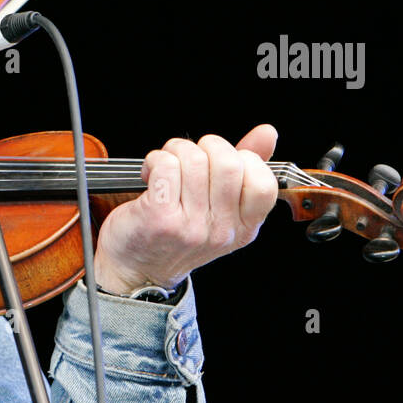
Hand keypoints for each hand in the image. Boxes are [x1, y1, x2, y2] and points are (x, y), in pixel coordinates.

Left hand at [91, 124, 278, 294]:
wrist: (135, 270)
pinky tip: (151, 172)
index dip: (244, 159)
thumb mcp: (218, 208)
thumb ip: (245, 170)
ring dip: (176, 151)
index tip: (220, 163)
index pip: (264, 183)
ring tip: (166, 165)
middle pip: (229, 163)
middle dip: (206, 146)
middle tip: (189, 157)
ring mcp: (192, 227)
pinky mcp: (161, 219)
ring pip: (194, 160)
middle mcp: (221, 231)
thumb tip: (268, 133)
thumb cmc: (175, 233)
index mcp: (244, 228)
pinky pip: (166, 166)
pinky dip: (156, 159)